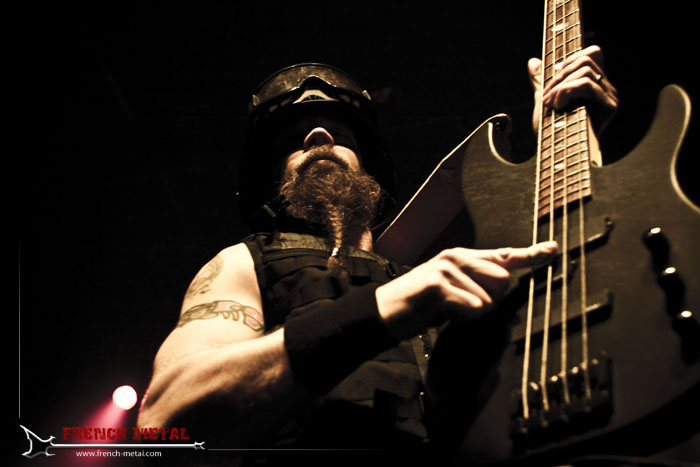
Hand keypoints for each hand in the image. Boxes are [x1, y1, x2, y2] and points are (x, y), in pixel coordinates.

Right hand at [375, 241, 557, 339]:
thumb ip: (480, 288)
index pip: (504, 255)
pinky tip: (447, 314)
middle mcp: (457, 257)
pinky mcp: (437, 282)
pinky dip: (465, 314)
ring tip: (446, 311)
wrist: (387, 311)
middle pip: (502, 281)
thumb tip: (505, 284)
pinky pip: (471, 304)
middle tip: (460, 308)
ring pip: (488, 298)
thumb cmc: (423, 305)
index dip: (531, 254)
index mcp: (464, 258)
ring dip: (471, 313)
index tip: (553, 249)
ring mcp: (446, 267)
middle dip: (489, 302)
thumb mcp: (456, 295)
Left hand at [529, 45, 617, 133]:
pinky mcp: (609, 107)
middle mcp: (606, 90)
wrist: (556, 159)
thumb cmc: (551, 135)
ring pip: (585, 69)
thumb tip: (533, 61)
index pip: (592, 54)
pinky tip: (557, 105)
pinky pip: (587, 84)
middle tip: (545, 96)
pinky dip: (566, 90)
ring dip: (560, 84)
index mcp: (594, 86)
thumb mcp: (544, 102)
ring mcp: (609, 98)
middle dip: (559, 74)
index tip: (552, 79)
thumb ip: (541, 82)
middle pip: (587, 58)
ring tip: (550, 104)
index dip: (569, 58)